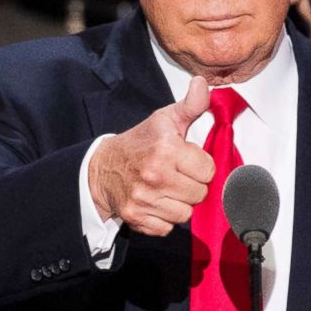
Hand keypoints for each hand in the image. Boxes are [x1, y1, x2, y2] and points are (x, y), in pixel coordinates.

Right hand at [89, 76, 214, 235]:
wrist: (102, 167)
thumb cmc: (140, 142)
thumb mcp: (165, 119)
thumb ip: (191, 105)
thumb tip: (202, 83)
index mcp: (166, 149)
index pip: (208, 170)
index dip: (201, 165)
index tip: (187, 160)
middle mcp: (155, 175)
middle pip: (200, 194)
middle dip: (193, 185)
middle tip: (178, 175)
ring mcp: (144, 199)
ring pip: (186, 213)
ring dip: (180, 203)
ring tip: (168, 188)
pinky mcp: (136, 218)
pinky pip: (167, 227)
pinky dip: (164, 218)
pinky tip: (156, 202)